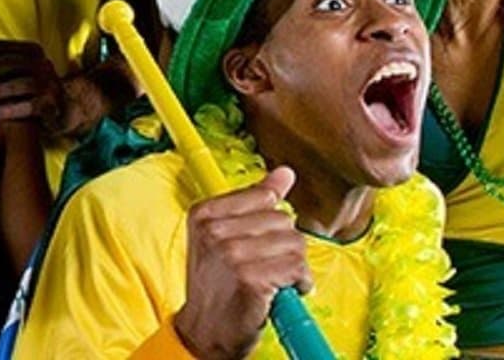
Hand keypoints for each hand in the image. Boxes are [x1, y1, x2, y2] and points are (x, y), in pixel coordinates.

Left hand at [0, 40, 67, 135]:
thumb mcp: (9, 70)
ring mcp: (50, 84)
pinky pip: (33, 105)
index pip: (3, 47)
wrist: (58, 111)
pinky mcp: (52, 105)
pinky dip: (14, 108)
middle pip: (10, 62)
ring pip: (21, 83)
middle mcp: (43, 64)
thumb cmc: (27, 88)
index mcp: (32, 51)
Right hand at [173, 168, 311, 359]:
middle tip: (266, 268)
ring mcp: (231, 253)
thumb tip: (284, 173)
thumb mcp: (225, 237)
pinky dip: (299, 283)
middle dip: (284, 246)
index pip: (263, 197)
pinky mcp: (250, 278)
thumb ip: (254, 202)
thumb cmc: (217, 286)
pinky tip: (282, 292)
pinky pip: (297, 268)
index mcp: (205, 213)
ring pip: (294, 243)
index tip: (260, 243)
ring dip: (293, 267)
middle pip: (282, 220)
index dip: (271, 224)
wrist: (204, 332)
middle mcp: (215, 230)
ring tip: (274, 280)